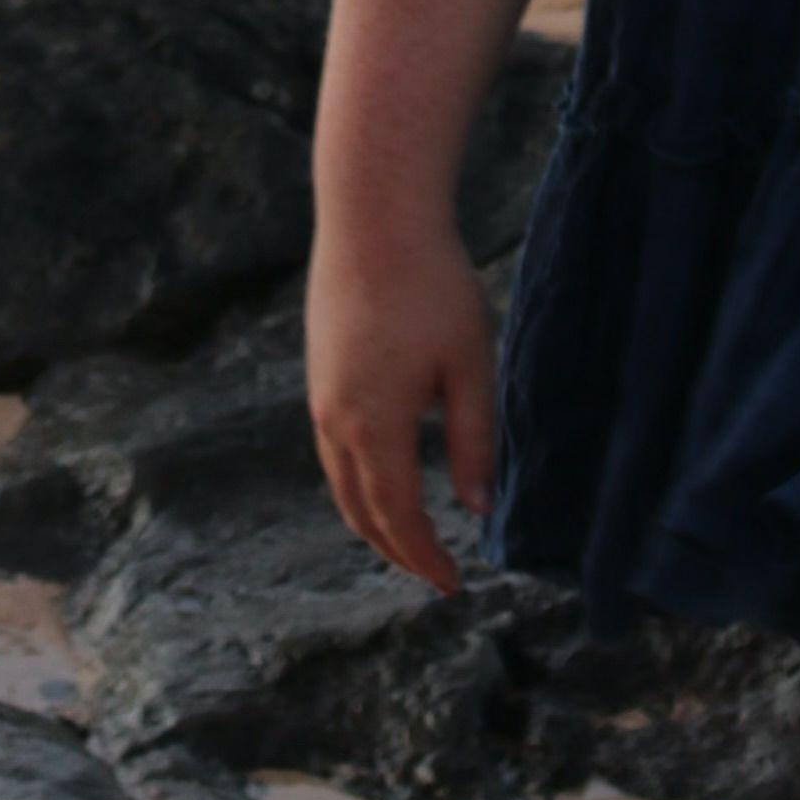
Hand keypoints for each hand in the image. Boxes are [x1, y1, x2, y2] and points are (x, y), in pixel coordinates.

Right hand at [306, 208, 501, 597]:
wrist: (373, 215)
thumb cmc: (433, 285)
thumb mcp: (469, 365)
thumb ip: (474, 441)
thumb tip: (479, 508)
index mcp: (375, 427)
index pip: (399, 519)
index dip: (426, 559)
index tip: (456, 584)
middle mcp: (336, 421)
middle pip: (360, 512)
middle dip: (397, 551)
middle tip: (436, 573)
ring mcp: (320, 395)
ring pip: (340, 483)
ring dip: (373, 519)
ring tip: (411, 537)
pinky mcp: (319, 371)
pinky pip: (332, 450)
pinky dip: (358, 481)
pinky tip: (385, 474)